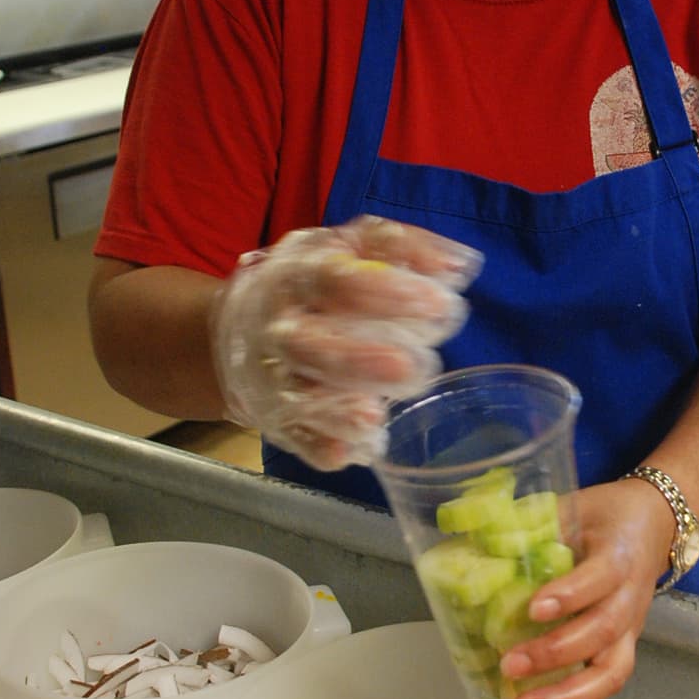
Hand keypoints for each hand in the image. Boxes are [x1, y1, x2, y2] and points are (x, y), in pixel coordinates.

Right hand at [208, 218, 481, 470]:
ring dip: (336, 410)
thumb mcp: (350, 246)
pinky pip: (294, 437)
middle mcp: (277, 326)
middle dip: (360, 359)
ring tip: (378, 417)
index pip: (334, 279)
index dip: (385, 292)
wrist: (236, 324)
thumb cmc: (313, 281)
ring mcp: (270, 375)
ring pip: (295, 396)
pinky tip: (355, 451)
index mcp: (298, 274)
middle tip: (419, 366)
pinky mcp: (274, 417)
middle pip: (307, 344)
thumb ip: (402, 248)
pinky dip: (320, 447)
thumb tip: (461, 267)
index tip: (441, 303)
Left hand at [496, 477, 676, 698]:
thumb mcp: (572, 507)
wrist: (654, 526)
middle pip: (605, 634)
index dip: (570, 595)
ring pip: (611, 674)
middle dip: (557, 655)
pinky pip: (601, 690)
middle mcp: (629, 598)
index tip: (532, 609)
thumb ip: (529, 524)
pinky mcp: (621, 651)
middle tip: (510, 665)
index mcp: (619, 555)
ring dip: (566, 698)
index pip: (601, 578)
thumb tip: (466, 539)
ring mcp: (629, 631)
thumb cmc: (605, 518)